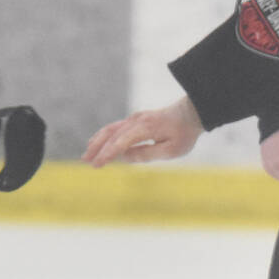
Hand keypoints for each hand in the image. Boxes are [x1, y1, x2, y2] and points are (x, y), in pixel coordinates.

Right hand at [83, 96, 203, 166]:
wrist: (192, 113)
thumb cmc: (184, 133)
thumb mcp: (171, 150)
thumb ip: (147, 154)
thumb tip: (125, 157)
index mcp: (145, 128)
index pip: (120, 143)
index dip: (107, 155)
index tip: (96, 165)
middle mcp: (137, 121)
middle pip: (111, 135)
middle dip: (97, 149)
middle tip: (86, 161)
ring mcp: (135, 118)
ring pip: (111, 129)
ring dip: (98, 141)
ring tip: (87, 154)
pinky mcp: (136, 119)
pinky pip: (117, 127)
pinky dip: (105, 136)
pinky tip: (98, 143)